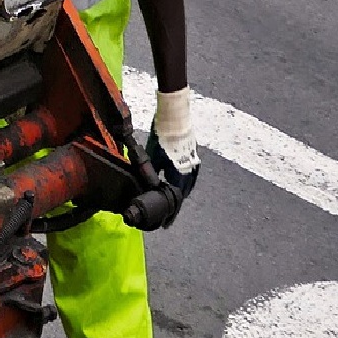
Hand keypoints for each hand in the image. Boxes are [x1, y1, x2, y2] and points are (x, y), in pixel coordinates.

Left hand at [145, 88, 197, 223]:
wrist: (175, 113)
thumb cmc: (162, 133)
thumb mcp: (152, 155)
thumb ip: (150, 172)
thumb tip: (145, 185)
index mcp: (179, 171)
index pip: (176, 199)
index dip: (170, 214)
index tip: (166, 224)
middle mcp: (189, 169)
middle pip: (183, 194)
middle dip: (175, 207)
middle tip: (169, 219)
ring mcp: (193, 161)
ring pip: (189, 184)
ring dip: (181, 195)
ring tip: (176, 206)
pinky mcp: (193, 153)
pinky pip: (191, 174)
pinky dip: (187, 183)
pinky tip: (183, 186)